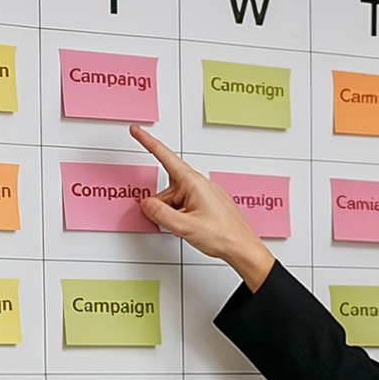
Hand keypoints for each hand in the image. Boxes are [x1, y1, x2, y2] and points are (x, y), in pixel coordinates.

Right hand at [129, 126, 274, 286]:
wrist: (242, 248)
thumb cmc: (223, 235)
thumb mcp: (183, 226)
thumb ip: (159, 213)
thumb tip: (146, 205)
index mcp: (192, 182)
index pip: (164, 156)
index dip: (147, 142)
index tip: (136, 131)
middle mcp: (199, 184)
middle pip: (166, 189)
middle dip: (161, 206)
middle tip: (167, 222)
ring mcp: (204, 195)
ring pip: (175, 200)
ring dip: (173, 215)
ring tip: (185, 229)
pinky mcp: (207, 205)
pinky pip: (185, 206)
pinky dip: (181, 217)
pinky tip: (190, 228)